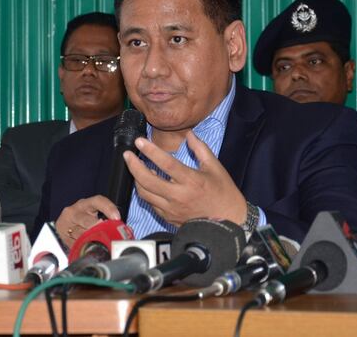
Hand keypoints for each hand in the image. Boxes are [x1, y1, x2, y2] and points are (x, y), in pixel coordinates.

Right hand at [55, 195, 119, 246]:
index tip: (117, 217)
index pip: (97, 201)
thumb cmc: (83, 218)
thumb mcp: (94, 213)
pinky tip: (90, 248)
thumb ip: (108, 218)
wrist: (64, 225)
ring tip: (100, 243)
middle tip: (107, 234)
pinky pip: (76, 245)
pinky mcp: (64, 237)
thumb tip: (127, 230)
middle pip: (87, 221)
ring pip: (81, 235)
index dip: (108, 208)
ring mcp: (67, 225)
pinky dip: (85, 247)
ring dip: (93, 240)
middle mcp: (74, 212)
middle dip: (99, 229)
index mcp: (84, 204)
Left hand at [123, 131, 246, 226]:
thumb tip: (189, 134)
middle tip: (127, 155)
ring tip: (135, 167)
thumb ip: (200, 149)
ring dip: (136, 179)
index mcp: (191, 180)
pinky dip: (146, 192)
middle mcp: (178, 195)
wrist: (229, 222)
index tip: (139, 141)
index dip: (150, 151)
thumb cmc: (223, 194)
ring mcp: (172, 208)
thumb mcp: (215, 167)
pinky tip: (147, 183)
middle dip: (133, 166)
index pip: (165, 163)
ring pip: (145, 193)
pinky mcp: (169, 217)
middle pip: (147, 180)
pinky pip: (151, 203)